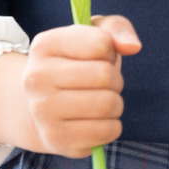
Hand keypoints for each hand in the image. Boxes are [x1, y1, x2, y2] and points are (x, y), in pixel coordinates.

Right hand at [0, 15, 140, 158]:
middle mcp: (36, 78)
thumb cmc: (75, 66)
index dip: (109, 51)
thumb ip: (116, 28)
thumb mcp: (92, 36)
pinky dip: (112, 126)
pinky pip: (108, 131)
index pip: (100, 44)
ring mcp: (42, 111)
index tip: (97, 57)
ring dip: (115, 103)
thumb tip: (133, 46)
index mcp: (44, 45)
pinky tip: (96, 121)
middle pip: (105, 75)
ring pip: (108, 104)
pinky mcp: (57, 139)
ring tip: (99, 102)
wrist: (41, 108)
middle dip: (114, 79)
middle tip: (101, 84)